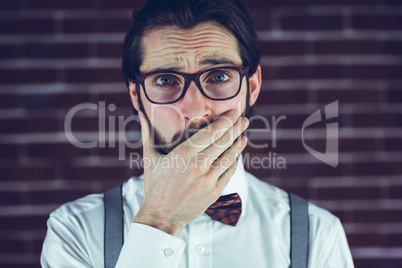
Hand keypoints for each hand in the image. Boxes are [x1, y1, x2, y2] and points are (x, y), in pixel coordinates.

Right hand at [133, 110, 248, 236]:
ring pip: (230, 156)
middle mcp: (197, 164)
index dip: (225, 120)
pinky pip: (229, 173)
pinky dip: (234, 163)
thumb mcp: (150, 158)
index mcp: (183, 153)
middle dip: (236, 128)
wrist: (161, 215)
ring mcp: (208, 179)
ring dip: (238, 145)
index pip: (210, 132)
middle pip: (223, 141)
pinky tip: (236, 157)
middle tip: (244, 119)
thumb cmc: (155, 186)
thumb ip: (147, 134)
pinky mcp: (214, 192)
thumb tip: (140, 114)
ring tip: (243, 137)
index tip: (233, 112)